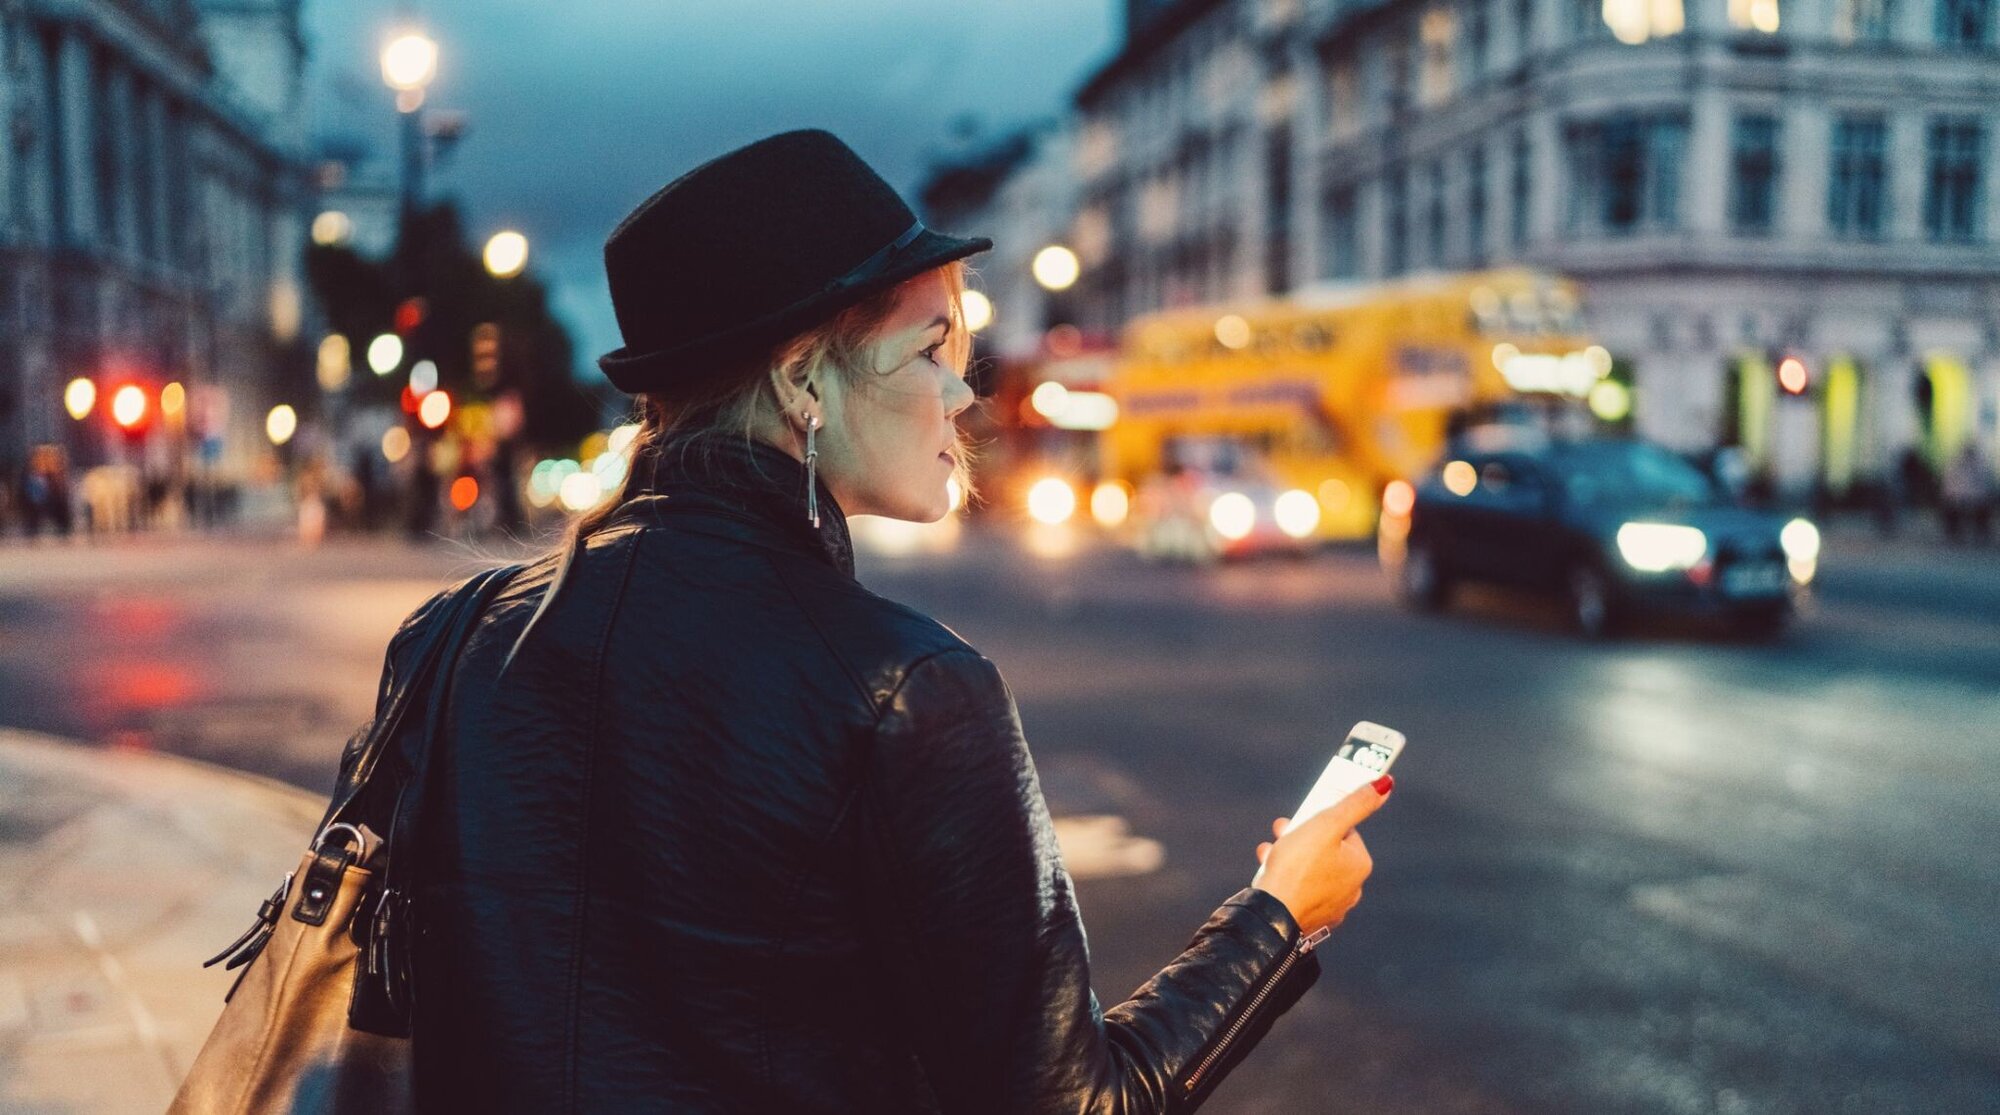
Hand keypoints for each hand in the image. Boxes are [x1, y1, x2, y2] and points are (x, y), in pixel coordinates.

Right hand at [1251, 776, 1390, 936]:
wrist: (1272, 916)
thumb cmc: (1298, 867)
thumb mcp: (1326, 825)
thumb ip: (1356, 803)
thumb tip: (1385, 784)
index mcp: (1360, 865)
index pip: (1344, 830)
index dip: (1321, 819)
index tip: (1301, 817)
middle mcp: (1352, 888)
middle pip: (1327, 851)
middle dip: (1303, 837)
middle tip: (1281, 829)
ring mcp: (1331, 906)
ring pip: (1312, 871)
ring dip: (1291, 856)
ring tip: (1270, 851)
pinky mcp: (1310, 917)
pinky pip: (1301, 890)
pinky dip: (1288, 879)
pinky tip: (1271, 873)